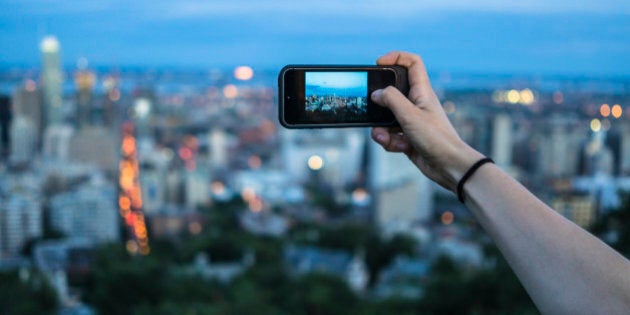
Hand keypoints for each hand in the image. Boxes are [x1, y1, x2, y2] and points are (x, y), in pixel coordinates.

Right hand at [370, 51, 483, 191]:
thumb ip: (391, 100)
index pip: (412, 63)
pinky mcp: (408, 138)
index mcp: (422, 92)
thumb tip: (376, 93)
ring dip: (381, 128)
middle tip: (372, 107)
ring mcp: (411, 121)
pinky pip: (389, 135)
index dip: (396, 58)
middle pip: (392, 93)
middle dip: (380, 102)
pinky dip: (389, 141)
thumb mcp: (409, 115)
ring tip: (386, 137)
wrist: (449, 166)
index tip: (379, 63)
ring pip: (386, 118)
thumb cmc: (436, 138)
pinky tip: (398, 147)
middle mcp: (417, 104)